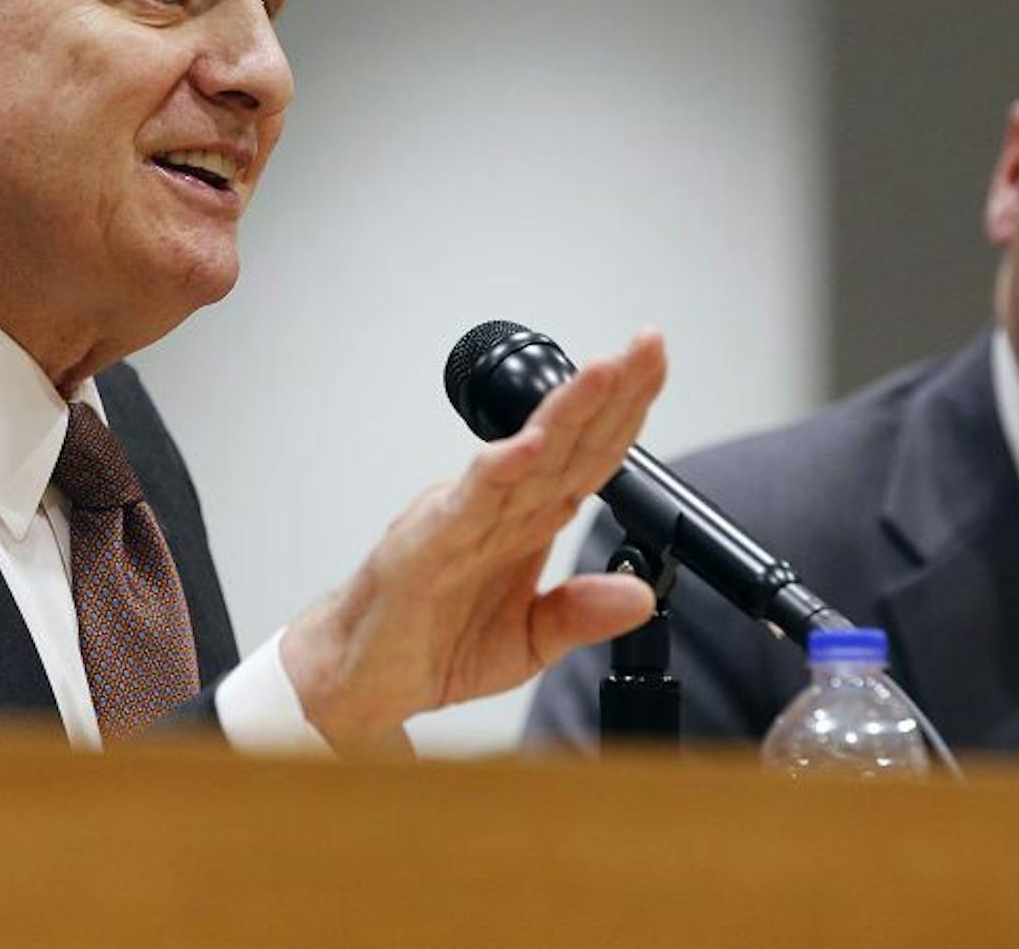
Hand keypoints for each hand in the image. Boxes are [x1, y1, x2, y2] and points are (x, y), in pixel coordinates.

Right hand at [280, 328, 667, 753]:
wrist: (363, 673)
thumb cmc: (433, 642)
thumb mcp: (530, 641)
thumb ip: (581, 614)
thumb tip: (641, 596)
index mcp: (528, 520)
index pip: (589, 456)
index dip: (626, 414)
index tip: (655, 368)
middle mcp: (502, 507)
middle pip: (567, 440)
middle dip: (612, 392)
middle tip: (648, 344)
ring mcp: (467, 516)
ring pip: (524, 455)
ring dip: (564, 414)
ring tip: (604, 374)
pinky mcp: (430, 540)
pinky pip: (469, 500)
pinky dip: (498, 471)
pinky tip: (528, 445)